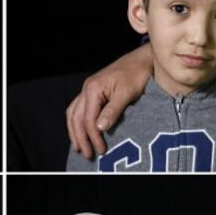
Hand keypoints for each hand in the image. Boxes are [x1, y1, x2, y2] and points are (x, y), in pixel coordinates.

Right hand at [67, 44, 152, 158]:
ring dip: (75, 131)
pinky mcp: (93, 91)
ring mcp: (88, 89)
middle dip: (80, 138)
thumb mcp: (126, 93)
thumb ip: (112, 111)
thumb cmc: (136, 74)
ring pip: (73, 113)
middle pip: (76, 118)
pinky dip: (77, 122)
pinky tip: (81, 130)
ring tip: (78, 147)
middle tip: (87, 154)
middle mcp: (86, 88)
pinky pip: (78, 108)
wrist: (142, 60)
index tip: (101, 150)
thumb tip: (99, 128)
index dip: (93, 137)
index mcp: (93, 88)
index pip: (88, 119)